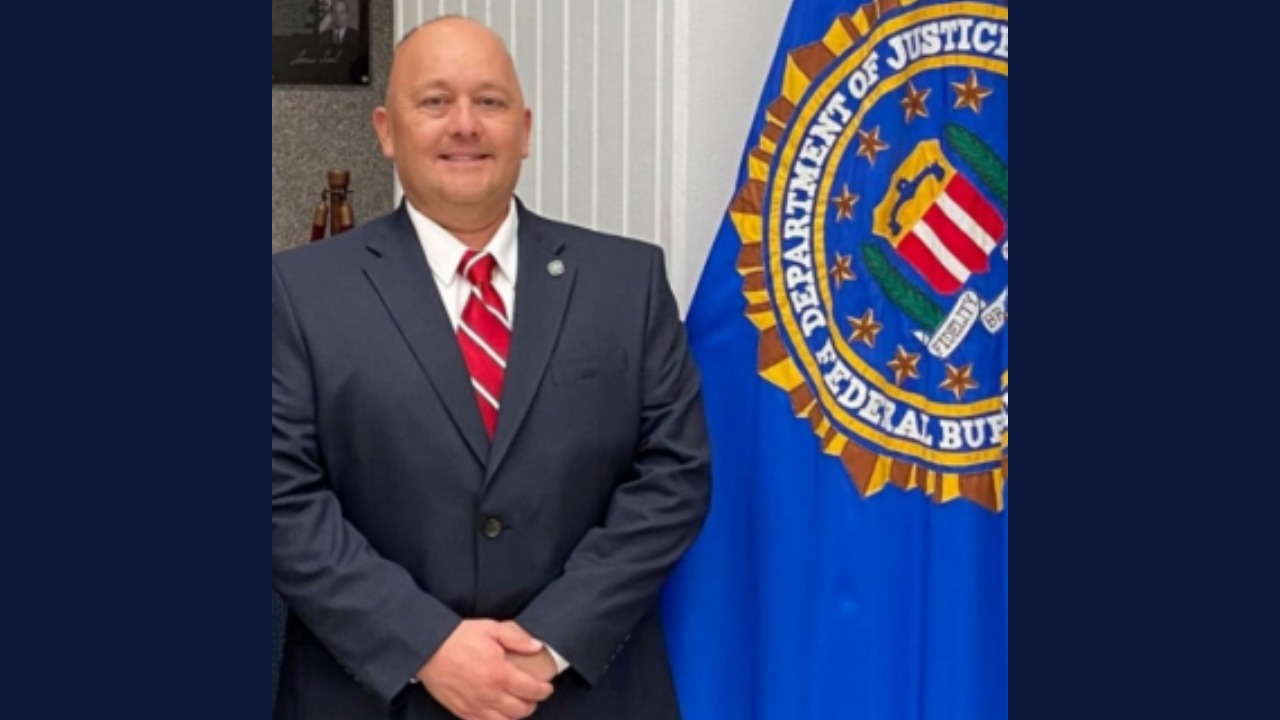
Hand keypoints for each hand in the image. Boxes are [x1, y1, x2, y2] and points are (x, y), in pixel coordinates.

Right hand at [416, 620, 553, 719]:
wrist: (428, 649)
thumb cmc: (458, 638)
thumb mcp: (491, 628)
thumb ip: (517, 638)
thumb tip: (537, 646)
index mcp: (500, 674)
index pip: (531, 690)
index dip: (544, 690)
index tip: (547, 687)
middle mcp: (490, 694)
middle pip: (521, 710)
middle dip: (532, 703)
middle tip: (534, 694)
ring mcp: (475, 706)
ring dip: (516, 715)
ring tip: (518, 704)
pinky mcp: (462, 712)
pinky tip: (499, 713)